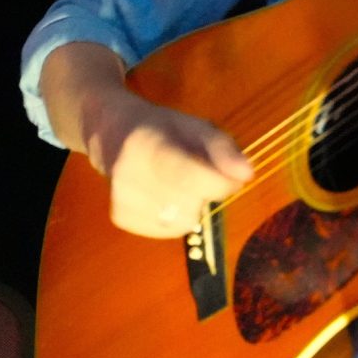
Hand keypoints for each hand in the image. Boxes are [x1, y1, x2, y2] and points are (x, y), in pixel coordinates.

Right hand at [83, 87, 253, 238]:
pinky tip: (165, 197)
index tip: (231, 177)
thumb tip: (246, 175)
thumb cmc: (163, 128)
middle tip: (195, 173)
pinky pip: (168, 231)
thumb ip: (223, 149)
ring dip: (190, 207)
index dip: (220, 184)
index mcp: (147, 145)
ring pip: (182, 222)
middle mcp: (128, 174)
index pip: (191, 178)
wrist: (111, 133)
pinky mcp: (120, 217)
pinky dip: (176, 218)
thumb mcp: (197, 126)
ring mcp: (121, 198)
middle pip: (191, 204)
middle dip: (204, 193)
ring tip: (177, 183)